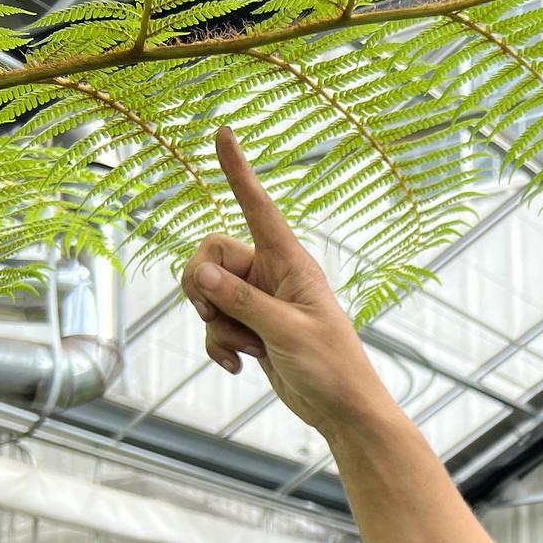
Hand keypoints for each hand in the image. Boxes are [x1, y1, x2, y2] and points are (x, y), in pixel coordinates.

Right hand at [179, 129, 395, 439]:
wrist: (342, 410)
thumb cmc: (331, 367)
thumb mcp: (286, 331)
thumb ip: (242, 301)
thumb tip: (200, 274)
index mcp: (290, 263)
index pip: (258, 207)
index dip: (239, 171)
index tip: (223, 132)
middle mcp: (272, 274)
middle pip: (210, 256)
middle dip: (202, 286)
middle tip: (214, 313)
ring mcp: (259, 301)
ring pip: (208, 295)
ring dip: (217, 325)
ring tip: (249, 348)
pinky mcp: (252, 328)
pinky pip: (215, 324)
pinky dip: (219, 346)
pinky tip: (240, 366)